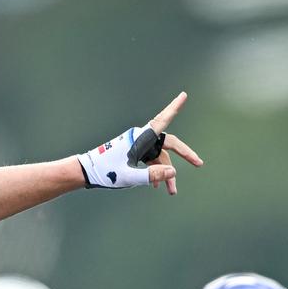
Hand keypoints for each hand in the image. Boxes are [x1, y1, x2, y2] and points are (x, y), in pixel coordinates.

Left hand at [75, 92, 203, 195]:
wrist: (88, 172)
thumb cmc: (106, 172)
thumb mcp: (130, 177)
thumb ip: (152, 175)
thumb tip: (174, 172)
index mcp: (139, 139)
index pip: (161, 121)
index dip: (174, 109)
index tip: (183, 96)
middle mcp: (140, 139)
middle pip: (168, 145)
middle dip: (184, 155)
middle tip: (199, 163)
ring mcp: (138, 146)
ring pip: (160, 157)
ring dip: (167, 174)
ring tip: (171, 193)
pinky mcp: (135, 153)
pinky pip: (151, 161)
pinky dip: (156, 172)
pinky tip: (157, 186)